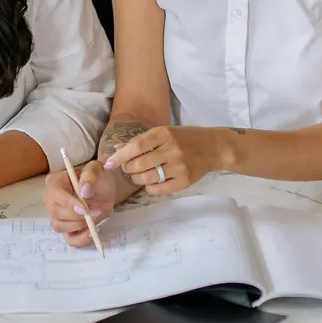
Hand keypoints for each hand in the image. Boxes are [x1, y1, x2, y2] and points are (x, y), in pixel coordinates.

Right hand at [44, 159, 122, 247]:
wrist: (107, 189)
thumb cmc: (99, 176)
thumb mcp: (98, 168)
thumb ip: (91, 174)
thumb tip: (84, 191)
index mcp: (55, 182)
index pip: (55, 194)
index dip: (68, 204)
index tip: (85, 209)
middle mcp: (51, 199)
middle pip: (55, 213)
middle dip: (76, 216)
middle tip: (95, 212)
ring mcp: (58, 215)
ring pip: (59, 226)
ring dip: (78, 225)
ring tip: (95, 217)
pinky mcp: (68, 228)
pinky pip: (69, 239)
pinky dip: (81, 239)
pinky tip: (92, 232)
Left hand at [102, 126, 228, 195]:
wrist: (213, 148)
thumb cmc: (185, 138)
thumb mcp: (164, 132)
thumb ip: (141, 141)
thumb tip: (117, 149)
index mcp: (164, 134)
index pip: (136, 147)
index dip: (119, 157)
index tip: (108, 164)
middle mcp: (171, 150)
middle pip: (139, 165)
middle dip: (128, 169)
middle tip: (128, 168)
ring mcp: (179, 167)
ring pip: (146, 179)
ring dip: (137, 179)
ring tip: (140, 174)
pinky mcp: (184, 181)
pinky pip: (158, 190)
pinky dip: (150, 188)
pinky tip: (152, 181)